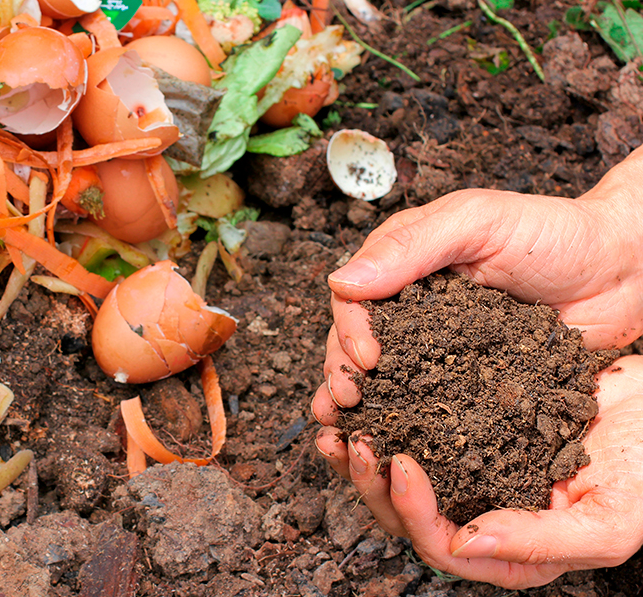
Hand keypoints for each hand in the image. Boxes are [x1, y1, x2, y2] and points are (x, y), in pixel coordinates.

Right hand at [314, 146, 642, 418]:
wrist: (622, 270)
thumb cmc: (553, 232)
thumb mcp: (477, 222)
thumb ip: (411, 247)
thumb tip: (342, 281)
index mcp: (405, 263)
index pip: (355, 297)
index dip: (350, 329)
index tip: (366, 358)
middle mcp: (413, 306)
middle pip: (358, 341)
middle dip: (344, 372)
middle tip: (347, 401)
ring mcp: (439, 345)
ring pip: (386, 376)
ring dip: (362, 403)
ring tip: (348, 432)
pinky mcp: (466, 377)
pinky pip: (429, 400)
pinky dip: (406, 422)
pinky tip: (392, 443)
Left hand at [316, 355, 642, 588]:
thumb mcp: (607, 521)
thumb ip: (539, 541)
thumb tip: (466, 543)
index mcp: (508, 549)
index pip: (441, 544)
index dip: (413, 510)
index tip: (401, 464)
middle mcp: (481, 512)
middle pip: (407, 514)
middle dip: (372, 482)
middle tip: (353, 441)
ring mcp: (470, 469)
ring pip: (400, 474)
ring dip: (364, 453)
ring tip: (338, 423)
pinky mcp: (466, 428)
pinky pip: (414, 427)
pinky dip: (386, 415)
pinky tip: (366, 396)